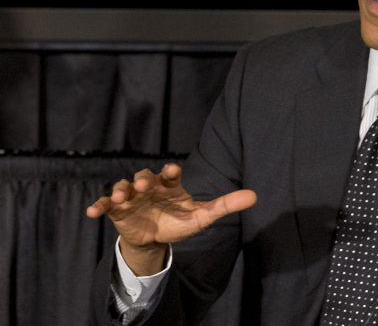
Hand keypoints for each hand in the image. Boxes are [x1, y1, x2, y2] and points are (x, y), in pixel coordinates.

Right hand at [86, 163, 256, 273]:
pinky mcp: (117, 210)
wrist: (156, 238)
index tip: (171, 171)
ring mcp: (131, 197)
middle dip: (142, 180)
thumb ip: (225, 205)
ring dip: (120, 190)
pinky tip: (91, 212)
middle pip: (144, 177)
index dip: (169, 171)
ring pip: (123, 187)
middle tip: (143, 186)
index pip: (169, 173)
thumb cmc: (179, 221)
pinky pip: (105, 205)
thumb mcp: (202, 216)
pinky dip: (98, 206)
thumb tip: (255, 196)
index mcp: (170, 185)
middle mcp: (149, 187)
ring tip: (121, 196)